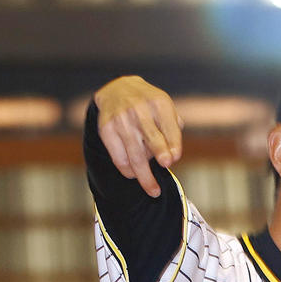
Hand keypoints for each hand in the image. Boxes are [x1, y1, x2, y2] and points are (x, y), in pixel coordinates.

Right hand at [95, 75, 182, 197]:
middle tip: (166, 165)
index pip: (170, 128)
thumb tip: (173, 155)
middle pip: (152, 138)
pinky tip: (134, 175)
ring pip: (135, 154)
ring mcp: (121, 119)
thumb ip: (173, 130)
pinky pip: (119, 157)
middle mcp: (139, 109)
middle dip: (159, 152)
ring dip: (145, 176)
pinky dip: (127, 170)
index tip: (174, 159)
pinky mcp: (106, 129)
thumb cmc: (150, 107)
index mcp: (159, 103)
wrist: (117, 90)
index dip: (173, 145)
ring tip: (153, 191)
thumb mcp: (166, 110)